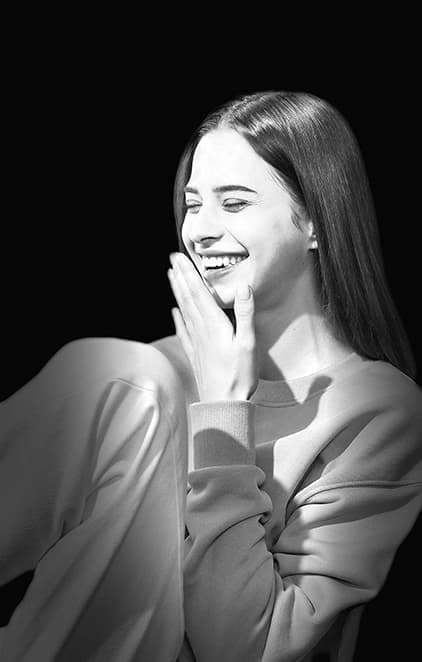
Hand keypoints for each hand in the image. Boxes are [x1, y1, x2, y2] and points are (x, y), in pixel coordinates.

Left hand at [167, 252, 257, 402]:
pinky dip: (178, 318)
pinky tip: (174, 312)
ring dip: (177, 293)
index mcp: (213, 325)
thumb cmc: (238, 376)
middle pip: (188, 298)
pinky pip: (183, 331)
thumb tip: (243, 287)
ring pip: (183, 311)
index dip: (189, 274)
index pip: (198, 293)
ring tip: (171, 277)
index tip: (180, 257)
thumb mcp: (248, 344)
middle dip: (181, 278)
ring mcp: (196, 343)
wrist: (223, 404)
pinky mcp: (195, 354)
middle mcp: (200, 330)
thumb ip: (245, 314)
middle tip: (172, 260)